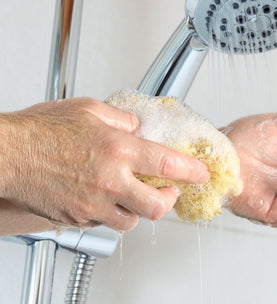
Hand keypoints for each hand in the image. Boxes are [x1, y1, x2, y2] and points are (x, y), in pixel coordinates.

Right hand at [0, 98, 208, 232]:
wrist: (9, 154)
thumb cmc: (42, 130)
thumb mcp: (89, 109)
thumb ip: (121, 119)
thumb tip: (137, 127)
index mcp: (117, 150)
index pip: (169, 164)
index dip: (192, 171)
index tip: (201, 173)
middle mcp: (109, 181)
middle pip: (157, 206)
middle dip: (170, 199)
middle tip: (170, 189)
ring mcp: (93, 204)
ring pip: (132, 221)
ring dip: (140, 208)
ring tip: (136, 193)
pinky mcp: (77, 218)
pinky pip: (104, 222)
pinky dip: (113, 212)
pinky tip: (107, 196)